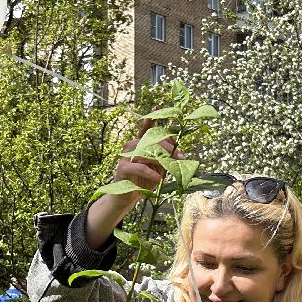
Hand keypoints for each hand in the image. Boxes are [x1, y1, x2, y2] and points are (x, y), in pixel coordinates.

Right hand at [87, 119, 182, 245]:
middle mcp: (131, 147)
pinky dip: (150, 172)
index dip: (151, 118)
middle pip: (149, 139)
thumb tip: (179, 156)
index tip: (158, 104)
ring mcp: (125, 156)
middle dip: (166, 146)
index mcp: (139, 144)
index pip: (145, 128)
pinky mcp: (122, 168)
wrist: (127, 197)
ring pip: (144, 151)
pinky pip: (139, 167)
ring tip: (171, 166)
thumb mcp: (157, 169)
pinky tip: (158, 178)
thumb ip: (164, 160)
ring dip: (160, 158)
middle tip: (179, 155)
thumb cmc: (143, 181)